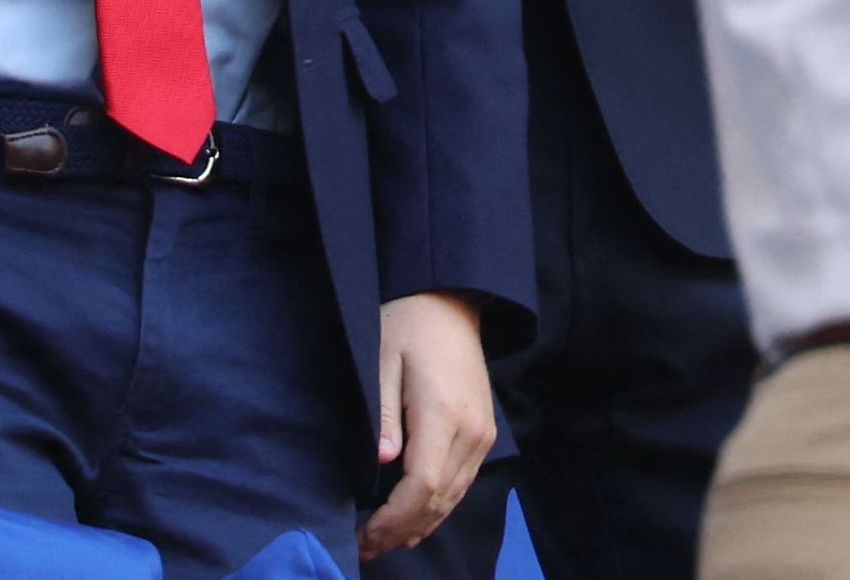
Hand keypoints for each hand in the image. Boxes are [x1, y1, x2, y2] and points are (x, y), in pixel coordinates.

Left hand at [359, 292, 493, 555]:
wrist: (449, 303)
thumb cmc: (407, 327)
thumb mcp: (381, 361)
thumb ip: (383, 413)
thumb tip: (382, 463)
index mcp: (443, 413)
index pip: (423, 485)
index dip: (394, 518)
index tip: (364, 534)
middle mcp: (471, 431)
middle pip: (440, 500)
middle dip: (401, 530)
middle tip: (364, 546)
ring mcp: (483, 434)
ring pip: (454, 497)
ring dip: (420, 525)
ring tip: (383, 541)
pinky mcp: (485, 434)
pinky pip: (462, 483)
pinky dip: (438, 508)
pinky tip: (415, 523)